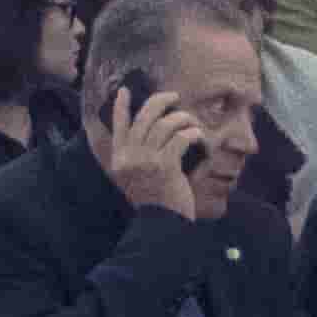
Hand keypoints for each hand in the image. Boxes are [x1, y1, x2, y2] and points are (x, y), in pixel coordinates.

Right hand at [97, 83, 205, 219]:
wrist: (160, 225)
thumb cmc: (153, 202)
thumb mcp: (135, 179)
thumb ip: (137, 158)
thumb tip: (151, 131)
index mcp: (120, 159)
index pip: (118, 125)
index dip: (121, 106)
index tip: (125, 91)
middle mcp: (130, 156)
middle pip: (144, 117)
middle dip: (160, 101)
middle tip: (173, 97)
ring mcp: (146, 160)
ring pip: (165, 124)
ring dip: (182, 118)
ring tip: (190, 121)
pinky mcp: (166, 165)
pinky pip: (181, 138)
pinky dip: (193, 134)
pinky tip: (199, 137)